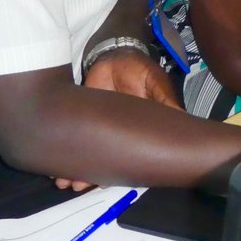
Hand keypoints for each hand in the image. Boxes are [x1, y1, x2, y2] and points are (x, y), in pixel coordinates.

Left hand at [55, 49, 178, 190]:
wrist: (115, 53)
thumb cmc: (139, 69)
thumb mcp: (155, 83)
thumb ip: (165, 102)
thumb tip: (183, 121)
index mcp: (139, 130)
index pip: (130, 157)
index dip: (119, 173)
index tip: (107, 184)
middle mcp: (120, 135)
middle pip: (105, 161)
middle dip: (92, 176)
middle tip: (79, 186)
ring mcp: (100, 129)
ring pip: (88, 155)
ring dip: (76, 169)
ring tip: (66, 181)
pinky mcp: (83, 121)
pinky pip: (74, 141)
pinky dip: (66, 153)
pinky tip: (57, 165)